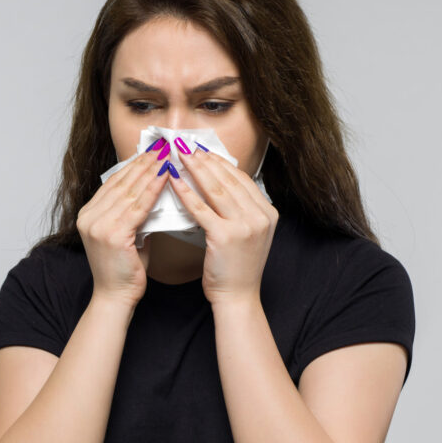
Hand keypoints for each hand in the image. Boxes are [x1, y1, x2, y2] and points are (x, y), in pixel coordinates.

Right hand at [76, 146, 170, 306]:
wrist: (116, 297)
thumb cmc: (124, 269)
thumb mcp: (126, 234)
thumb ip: (132, 214)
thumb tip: (152, 191)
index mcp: (88, 215)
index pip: (114, 183)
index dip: (133, 165)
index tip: (150, 151)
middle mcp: (89, 217)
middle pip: (121, 183)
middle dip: (143, 162)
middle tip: (161, 146)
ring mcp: (98, 225)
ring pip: (130, 191)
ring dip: (150, 171)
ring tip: (167, 156)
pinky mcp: (112, 234)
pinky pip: (138, 206)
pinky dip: (153, 189)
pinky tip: (165, 177)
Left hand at [167, 141, 278, 305]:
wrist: (238, 297)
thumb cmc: (238, 268)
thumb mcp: (249, 234)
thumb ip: (241, 210)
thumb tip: (219, 185)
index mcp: (268, 213)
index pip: (241, 179)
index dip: (220, 162)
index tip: (203, 151)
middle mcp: (259, 216)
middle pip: (228, 180)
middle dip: (205, 160)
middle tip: (187, 145)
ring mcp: (244, 226)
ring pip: (215, 189)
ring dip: (195, 169)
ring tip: (179, 155)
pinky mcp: (225, 236)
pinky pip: (201, 209)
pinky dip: (186, 192)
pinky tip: (173, 181)